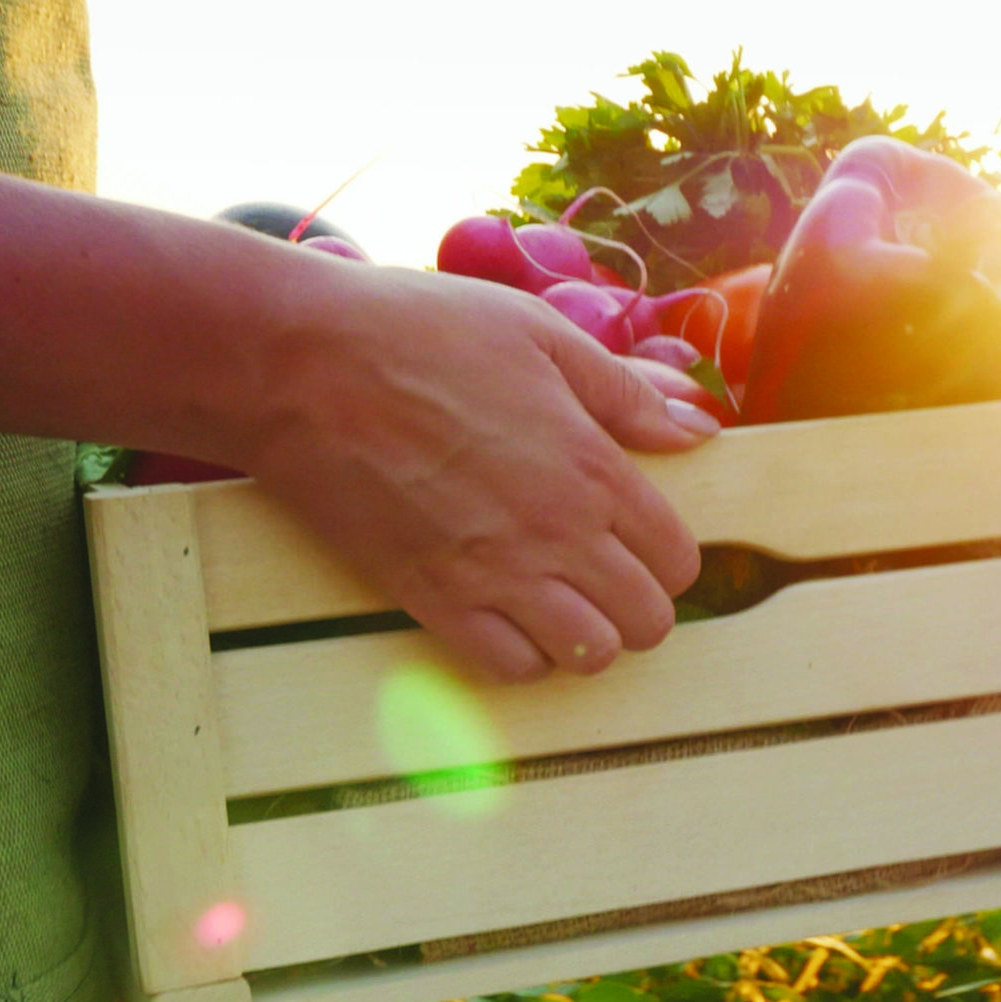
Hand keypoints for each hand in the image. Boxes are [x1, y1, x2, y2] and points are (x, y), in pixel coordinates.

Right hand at [241, 264, 716, 681]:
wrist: (303, 366)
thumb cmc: (421, 333)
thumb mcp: (541, 336)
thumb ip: (625, 391)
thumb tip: (697, 426)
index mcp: (592, 467)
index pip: (677, 557)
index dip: (670, 555)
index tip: (642, 537)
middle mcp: (555, 534)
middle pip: (645, 620)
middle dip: (640, 604)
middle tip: (609, 574)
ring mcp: (493, 574)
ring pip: (586, 656)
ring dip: (587, 637)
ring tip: (564, 602)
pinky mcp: (430, 598)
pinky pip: (508, 668)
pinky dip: (523, 656)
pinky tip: (510, 617)